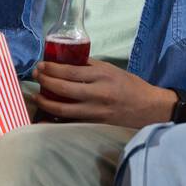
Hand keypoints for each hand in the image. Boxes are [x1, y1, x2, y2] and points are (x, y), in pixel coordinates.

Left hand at [32, 58, 173, 127]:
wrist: (149, 108)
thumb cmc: (130, 86)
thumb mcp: (112, 70)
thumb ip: (90, 66)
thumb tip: (67, 62)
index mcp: (102, 76)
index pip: (70, 71)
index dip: (52, 69)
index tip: (41, 65)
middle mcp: (98, 94)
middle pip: (63, 88)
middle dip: (45, 82)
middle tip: (36, 76)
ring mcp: (96, 111)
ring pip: (63, 109)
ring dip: (46, 102)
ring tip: (36, 96)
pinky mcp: (95, 124)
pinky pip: (71, 120)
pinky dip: (57, 117)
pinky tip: (47, 114)